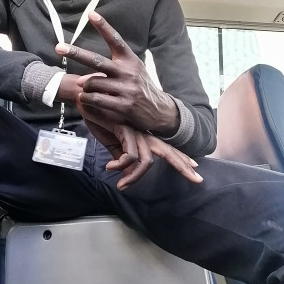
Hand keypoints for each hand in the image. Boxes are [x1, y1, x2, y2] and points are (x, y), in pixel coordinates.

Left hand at [55, 11, 179, 135]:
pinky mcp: (122, 105)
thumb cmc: (140, 87)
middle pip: (96, 60)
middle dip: (76, 53)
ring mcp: (125, 89)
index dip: (103, 26)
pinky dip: (86, 99)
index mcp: (129, 60)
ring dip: (83, 85)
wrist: (159, 111)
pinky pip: (95, 99)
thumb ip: (112, 68)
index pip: (115, 39)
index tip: (91, 14)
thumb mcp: (134, 70)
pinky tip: (84, 98)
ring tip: (82, 87)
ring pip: (92, 82)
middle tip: (58, 47)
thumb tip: (83, 75)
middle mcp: (127, 72)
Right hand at [77, 101, 201, 190]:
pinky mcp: (123, 128)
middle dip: (183, 166)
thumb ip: (120, 156)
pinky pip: (129, 155)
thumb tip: (126, 175)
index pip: (166, 148)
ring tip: (122, 186)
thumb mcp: (111, 142)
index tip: (195, 168)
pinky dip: (120, 165)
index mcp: (142, 135)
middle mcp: (142, 132)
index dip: (181, 158)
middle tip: (198, 179)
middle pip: (168, 151)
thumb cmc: (99, 117)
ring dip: (134, 177)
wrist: (86, 98)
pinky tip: (110, 167)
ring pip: (146, 160)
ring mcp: (134, 129)